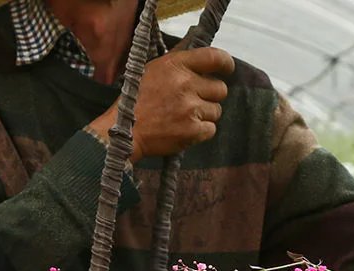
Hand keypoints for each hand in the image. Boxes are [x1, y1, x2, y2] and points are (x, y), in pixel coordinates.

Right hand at [88, 47, 235, 161]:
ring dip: (205, 114)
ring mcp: (191, 108)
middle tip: (195, 101)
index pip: (214, 57)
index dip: (226, 63)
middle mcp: (186, 84)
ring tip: (185, 116)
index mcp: (176, 65)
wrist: (126, 129)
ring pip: (216, 111)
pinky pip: (211, 129)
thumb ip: (179, 62)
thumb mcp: (154, 69)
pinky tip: (185, 128)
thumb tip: (201, 56)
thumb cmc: (138, 99)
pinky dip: (201, 131)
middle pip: (220, 89)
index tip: (227, 69)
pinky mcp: (193, 130)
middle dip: (211, 95)